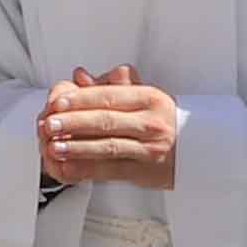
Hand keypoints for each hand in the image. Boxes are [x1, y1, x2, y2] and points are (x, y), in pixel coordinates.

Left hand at [40, 64, 181, 186]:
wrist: (197, 149)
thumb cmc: (164, 120)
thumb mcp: (144, 96)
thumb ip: (111, 85)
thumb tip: (79, 75)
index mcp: (150, 98)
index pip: (109, 96)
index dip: (81, 99)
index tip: (58, 102)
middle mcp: (151, 122)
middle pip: (106, 121)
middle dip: (73, 122)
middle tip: (50, 124)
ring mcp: (149, 148)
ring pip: (107, 146)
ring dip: (77, 147)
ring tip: (54, 146)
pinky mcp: (145, 171)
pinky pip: (112, 169)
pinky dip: (88, 168)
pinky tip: (69, 167)